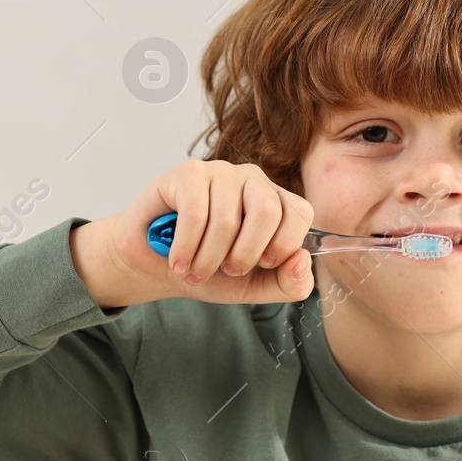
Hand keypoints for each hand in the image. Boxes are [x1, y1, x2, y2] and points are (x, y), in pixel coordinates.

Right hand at [84, 160, 316, 306]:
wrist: (158, 268)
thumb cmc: (209, 272)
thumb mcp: (255, 287)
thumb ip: (290, 284)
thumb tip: (303, 259)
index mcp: (275, 203)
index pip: (301, 211)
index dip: (284, 244)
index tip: (263, 265)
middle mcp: (252, 181)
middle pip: (267, 211)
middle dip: (245, 254)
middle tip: (227, 271)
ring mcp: (220, 172)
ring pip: (226, 219)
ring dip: (208, 259)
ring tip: (195, 272)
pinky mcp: (187, 174)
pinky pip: (195, 214)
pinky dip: (186, 248)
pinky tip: (178, 262)